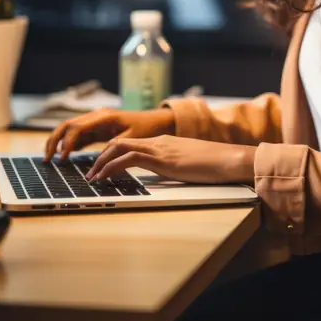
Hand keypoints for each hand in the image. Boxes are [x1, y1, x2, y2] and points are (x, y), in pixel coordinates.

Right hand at [44, 107, 176, 161]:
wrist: (156, 121)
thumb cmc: (146, 129)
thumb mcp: (131, 139)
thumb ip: (113, 148)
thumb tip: (97, 162)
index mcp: (103, 116)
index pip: (77, 127)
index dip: (67, 142)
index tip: (62, 158)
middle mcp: (96, 117)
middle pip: (67, 125)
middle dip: (54, 141)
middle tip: (47, 158)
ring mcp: (95, 122)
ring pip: (69, 129)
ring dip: (58, 142)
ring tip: (50, 158)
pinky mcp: (97, 129)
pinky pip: (78, 135)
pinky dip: (68, 145)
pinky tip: (64, 156)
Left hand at [86, 135, 255, 185]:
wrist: (229, 159)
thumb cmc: (214, 165)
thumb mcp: (188, 164)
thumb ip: (173, 165)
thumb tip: (164, 175)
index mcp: (164, 142)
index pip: (130, 143)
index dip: (112, 153)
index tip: (100, 166)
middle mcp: (158, 141)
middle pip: (120, 142)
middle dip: (101, 156)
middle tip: (90, 173)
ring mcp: (160, 148)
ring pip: (119, 148)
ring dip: (101, 163)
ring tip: (92, 177)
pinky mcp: (162, 159)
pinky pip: (129, 159)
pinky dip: (111, 168)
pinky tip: (104, 178)